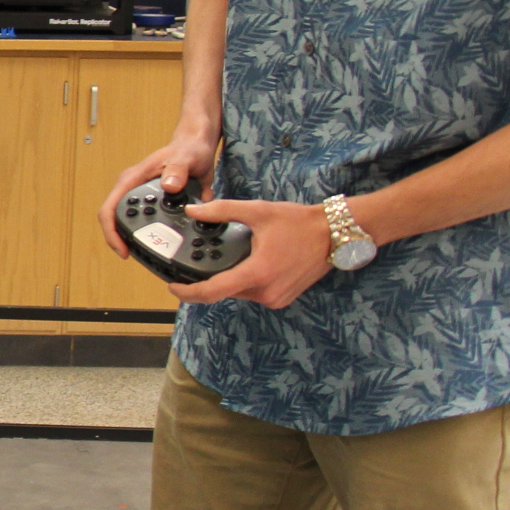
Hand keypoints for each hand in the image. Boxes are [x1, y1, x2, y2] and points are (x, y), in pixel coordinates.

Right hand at [98, 128, 221, 257]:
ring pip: (133, 226)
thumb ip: (178, 170)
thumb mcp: (185, 157)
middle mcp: (133, 192)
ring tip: (157, 253)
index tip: (123, 250)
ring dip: (141, 241)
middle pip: (117, 222)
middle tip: (143, 256)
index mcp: (131, 180)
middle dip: (125, 242)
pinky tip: (170, 245)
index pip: (110, 209)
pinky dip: (156, 237)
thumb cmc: (188, 149)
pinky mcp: (156, 207)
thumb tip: (169, 186)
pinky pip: (149, 226)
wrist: (197, 149)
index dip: (111, 232)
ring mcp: (143, 200)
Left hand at [173, 198, 333, 310]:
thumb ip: (222, 211)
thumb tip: (193, 211)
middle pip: (224, 291)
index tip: (173, 285)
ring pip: (239, 293)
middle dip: (208, 279)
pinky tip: (246, 263)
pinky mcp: (283, 299)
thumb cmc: (300, 222)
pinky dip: (245, 281)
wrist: (335, 234)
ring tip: (227, 258)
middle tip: (197, 262)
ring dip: (229, 279)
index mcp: (258, 273)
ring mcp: (276, 298)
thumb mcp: (258, 211)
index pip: (213, 292)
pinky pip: (254, 293)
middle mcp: (266, 292)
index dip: (188, 292)